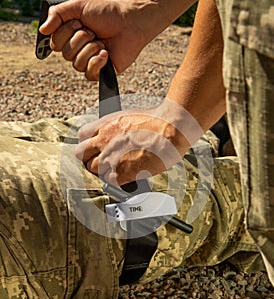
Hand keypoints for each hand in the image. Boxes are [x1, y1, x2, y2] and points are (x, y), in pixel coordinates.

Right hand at [39, 0, 145, 79]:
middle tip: (93, 32)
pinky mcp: (101, 72)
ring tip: (102, 42)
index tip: (79, 23)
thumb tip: (42, 30)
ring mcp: (89, 62)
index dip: (65, 33)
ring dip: (90, 49)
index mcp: (70, 37)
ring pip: (77, 64)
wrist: (129, 22)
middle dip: (80, 40)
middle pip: (65, 54)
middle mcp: (77, 51)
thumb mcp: (78, 6)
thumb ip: (57, 14)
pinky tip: (105, 54)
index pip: (55, 44)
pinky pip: (89, 74)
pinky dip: (97, 62)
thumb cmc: (106, 13)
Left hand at [74, 103, 191, 185]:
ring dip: (104, 171)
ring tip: (119, 170)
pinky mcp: (122, 172)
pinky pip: (109, 182)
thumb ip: (113, 128)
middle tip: (105, 162)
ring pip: (94, 170)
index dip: (88, 144)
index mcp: (105, 125)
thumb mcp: (127, 117)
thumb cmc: (156, 122)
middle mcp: (103, 140)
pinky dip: (117, 181)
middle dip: (92, 159)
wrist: (171, 127)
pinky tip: (127, 176)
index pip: (81, 136)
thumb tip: (112, 138)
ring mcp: (111, 157)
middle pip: (83, 155)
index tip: (95, 149)